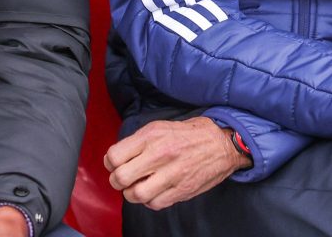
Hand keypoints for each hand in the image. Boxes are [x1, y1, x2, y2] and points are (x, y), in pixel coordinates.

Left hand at [104, 116, 250, 209]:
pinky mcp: (182, 190)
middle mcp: (160, 154)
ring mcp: (171, 174)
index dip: (110, 163)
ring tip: (137, 187)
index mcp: (151, 136)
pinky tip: (153, 192)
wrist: (222, 143)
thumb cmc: (190, 134)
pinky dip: (149, 201)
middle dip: (117, 181)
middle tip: (123, 179)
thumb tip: (118, 156)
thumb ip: (138, 141)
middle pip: (121, 177)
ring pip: (136, 195)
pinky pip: (154, 204)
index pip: (115, 156)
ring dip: (132, 194)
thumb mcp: (161, 126)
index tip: (114, 164)